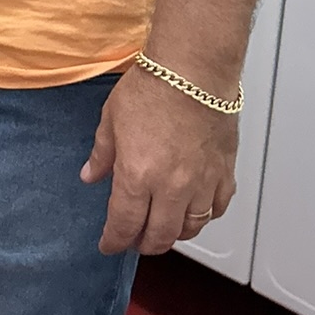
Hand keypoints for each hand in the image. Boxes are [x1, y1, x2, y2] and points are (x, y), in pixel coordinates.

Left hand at [80, 64, 238, 255]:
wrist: (194, 69)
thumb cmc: (153, 86)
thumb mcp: (111, 119)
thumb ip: (102, 154)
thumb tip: (90, 176)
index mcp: (137, 175)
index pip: (124, 224)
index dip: (114, 241)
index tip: (109, 244)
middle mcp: (170, 187)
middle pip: (158, 236)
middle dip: (143, 244)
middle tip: (135, 241)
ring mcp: (201, 182)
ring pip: (189, 228)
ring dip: (173, 234)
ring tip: (162, 229)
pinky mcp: (223, 172)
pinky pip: (216, 209)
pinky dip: (204, 217)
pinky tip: (194, 211)